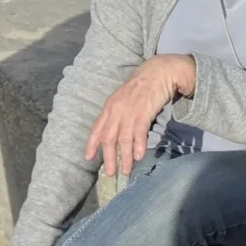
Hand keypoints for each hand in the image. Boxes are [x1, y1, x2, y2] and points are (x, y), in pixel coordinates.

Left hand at [85, 54, 195, 177]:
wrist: (157, 72)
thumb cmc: (142, 88)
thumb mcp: (124, 100)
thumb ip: (118, 115)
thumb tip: (117, 134)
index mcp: (109, 107)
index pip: (97, 128)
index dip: (92, 144)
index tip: (88, 158)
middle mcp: (116, 110)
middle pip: (109, 138)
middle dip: (109, 158)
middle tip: (111, 173)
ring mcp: (129, 111)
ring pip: (123, 139)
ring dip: (125, 157)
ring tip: (126, 171)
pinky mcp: (143, 112)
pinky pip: (138, 132)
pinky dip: (138, 145)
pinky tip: (139, 157)